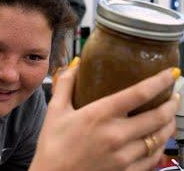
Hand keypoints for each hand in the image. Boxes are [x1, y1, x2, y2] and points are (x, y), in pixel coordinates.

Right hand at [30, 63, 179, 170]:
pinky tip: (158, 141)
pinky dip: (159, 147)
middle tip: (174, 95)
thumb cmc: (52, 144)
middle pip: (157, 116)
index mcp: (99, 115)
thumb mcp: (55, 110)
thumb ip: (66, 85)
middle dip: (171, 104)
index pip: (139, 94)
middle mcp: (116, 135)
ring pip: (158, 139)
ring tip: (169, 116)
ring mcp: (123, 156)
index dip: (160, 81)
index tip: (171, 73)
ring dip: (169, 125)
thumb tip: (76, 64)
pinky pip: (152, 160)